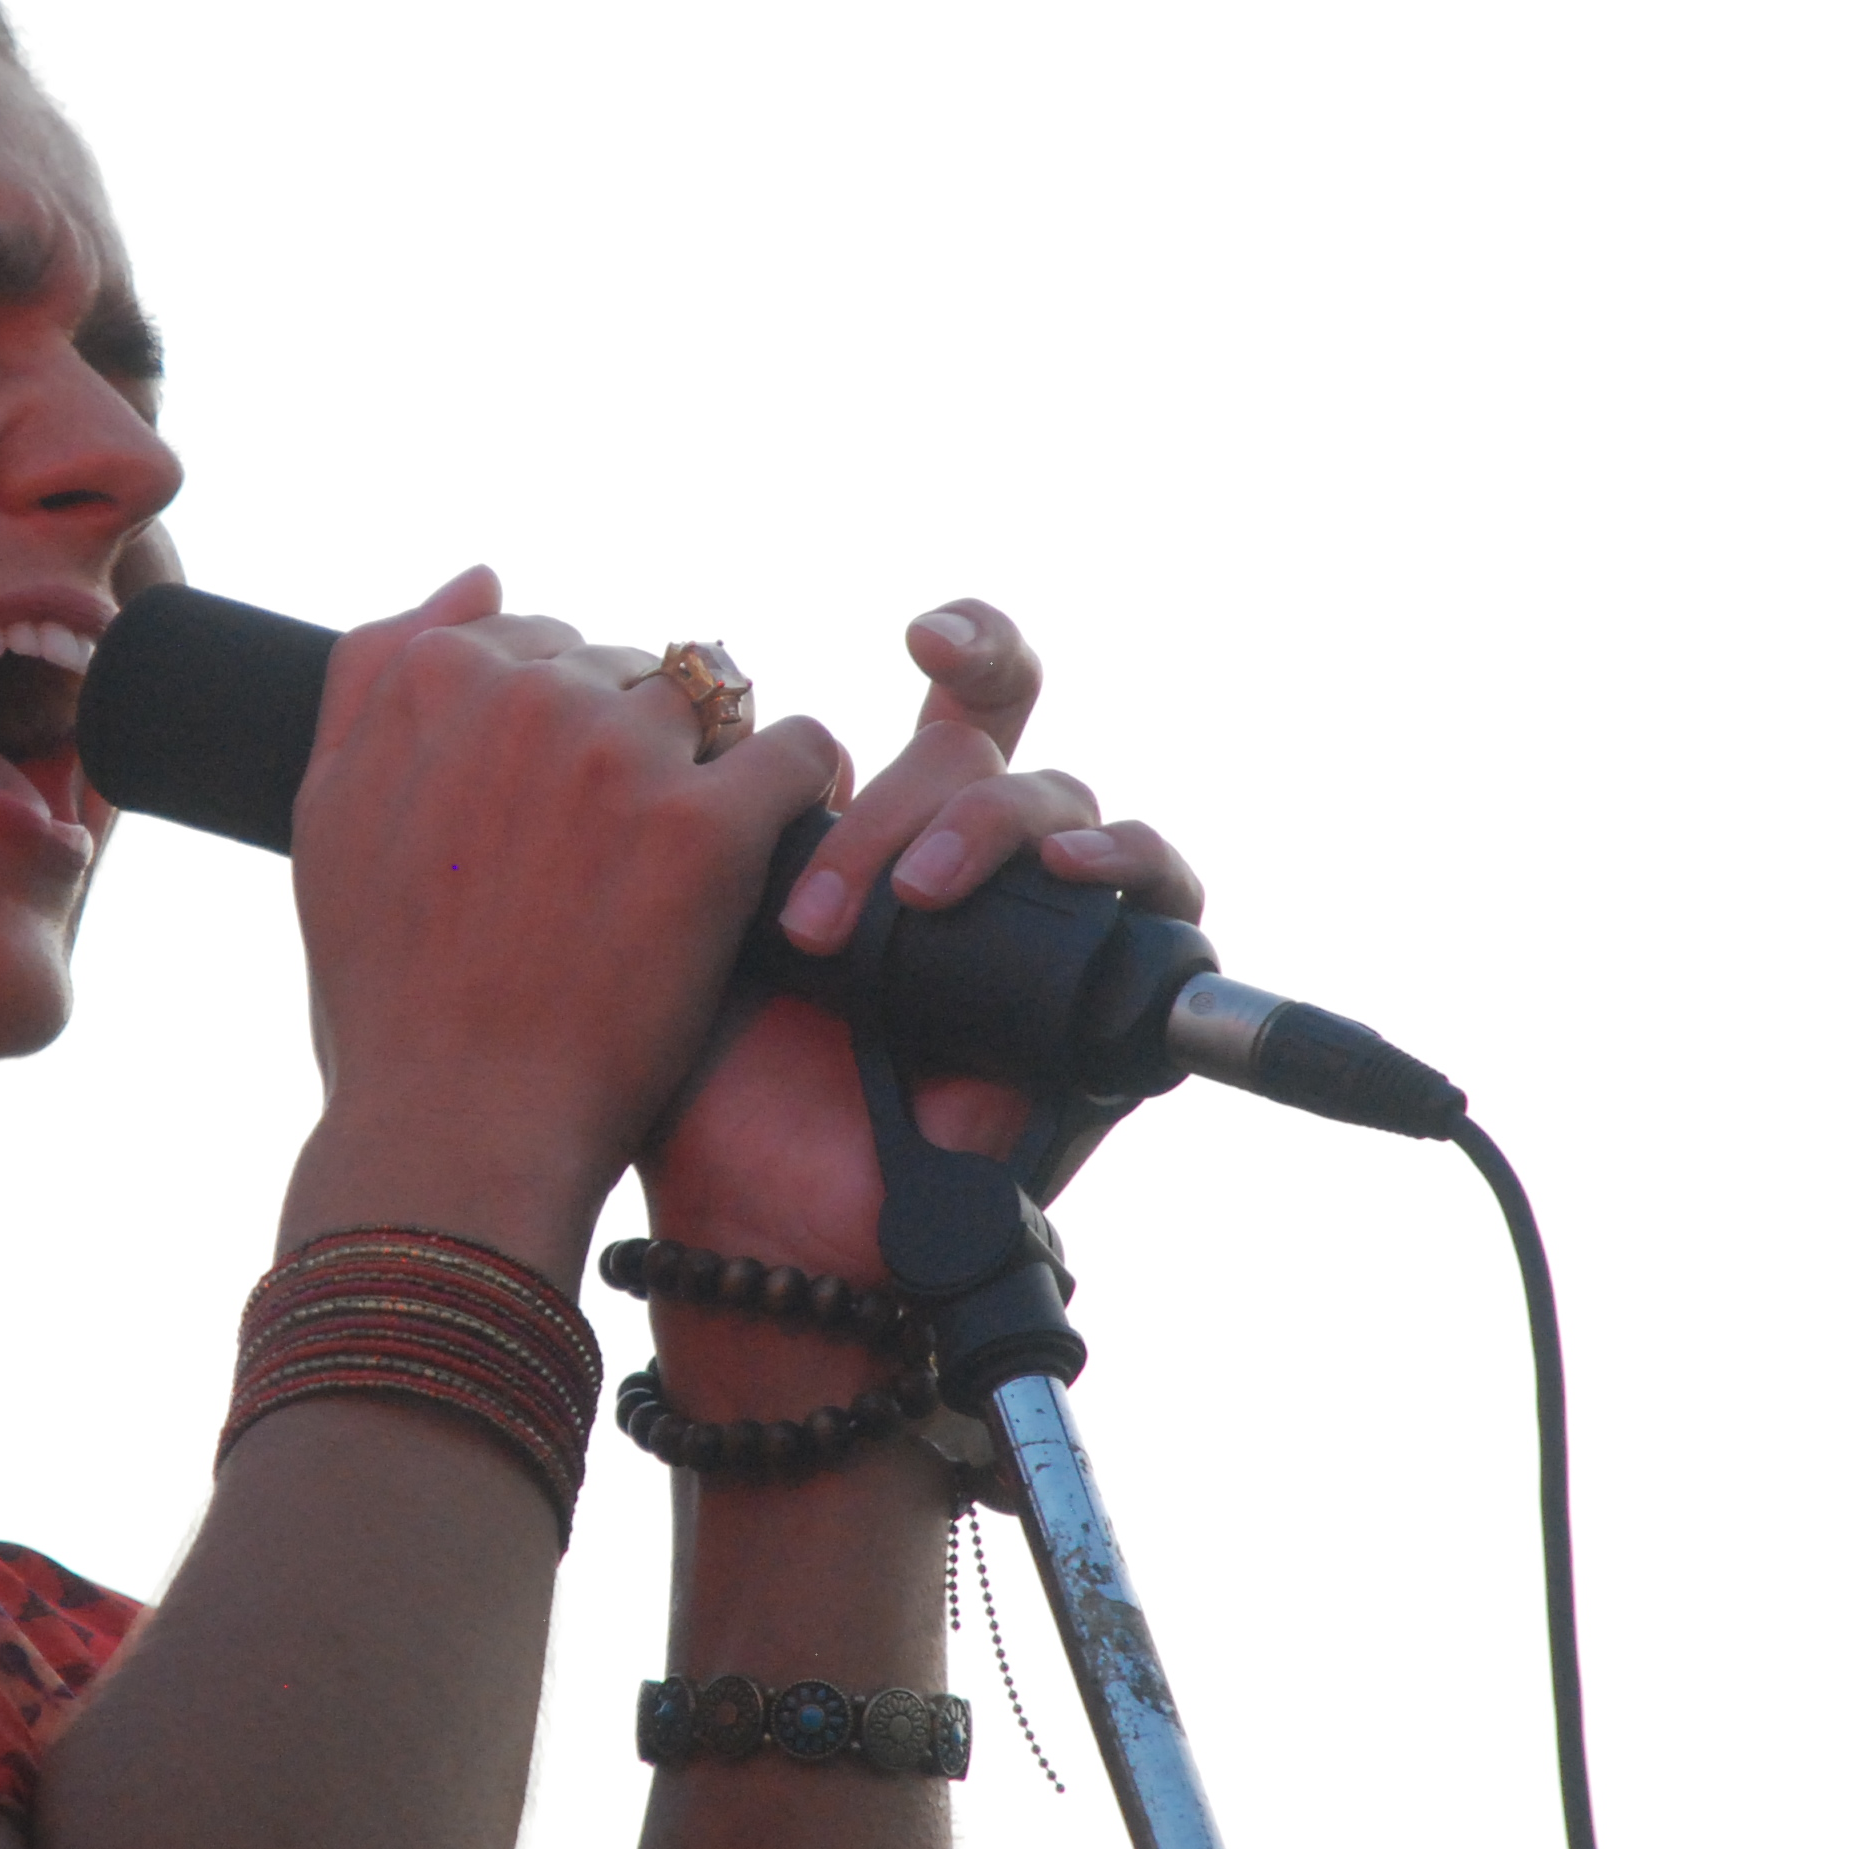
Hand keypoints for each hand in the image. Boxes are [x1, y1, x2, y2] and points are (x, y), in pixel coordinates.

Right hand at [280, 568, 843, 1281]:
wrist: (456, 1129)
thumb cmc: (388, 994)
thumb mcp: (330, 815)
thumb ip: (378, 673)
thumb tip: (482, 574)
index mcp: (428, 679)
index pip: (533, 641)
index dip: (553, 730)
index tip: (551, 819)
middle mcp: (524, 695)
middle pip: (626, 669)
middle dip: (631, 744)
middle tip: (614, 862)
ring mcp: (619, 754)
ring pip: (712, 702)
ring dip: (711, 766)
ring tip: (687, 868)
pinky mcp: (708, 826)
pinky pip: (798, 753)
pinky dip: (799, 795)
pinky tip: (768, 859)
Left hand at [638, 601, 1199, 1411]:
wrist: (762, 1221)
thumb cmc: (704, 1080)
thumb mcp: (686, 912)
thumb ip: (708, 801)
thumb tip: (702, 695)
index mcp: (888, 827)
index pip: (961, 694)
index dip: (970, 639)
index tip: (916, 627)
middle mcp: (978, 863)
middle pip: (990, 748)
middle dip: (908, 796)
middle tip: (827, 906)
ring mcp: (1045, 926)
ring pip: (1060, 803)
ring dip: (984, 831)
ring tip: (916, 899)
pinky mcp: (1109, 994)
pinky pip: (1162, 891)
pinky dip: (1122, 862)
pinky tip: (1065, 875)